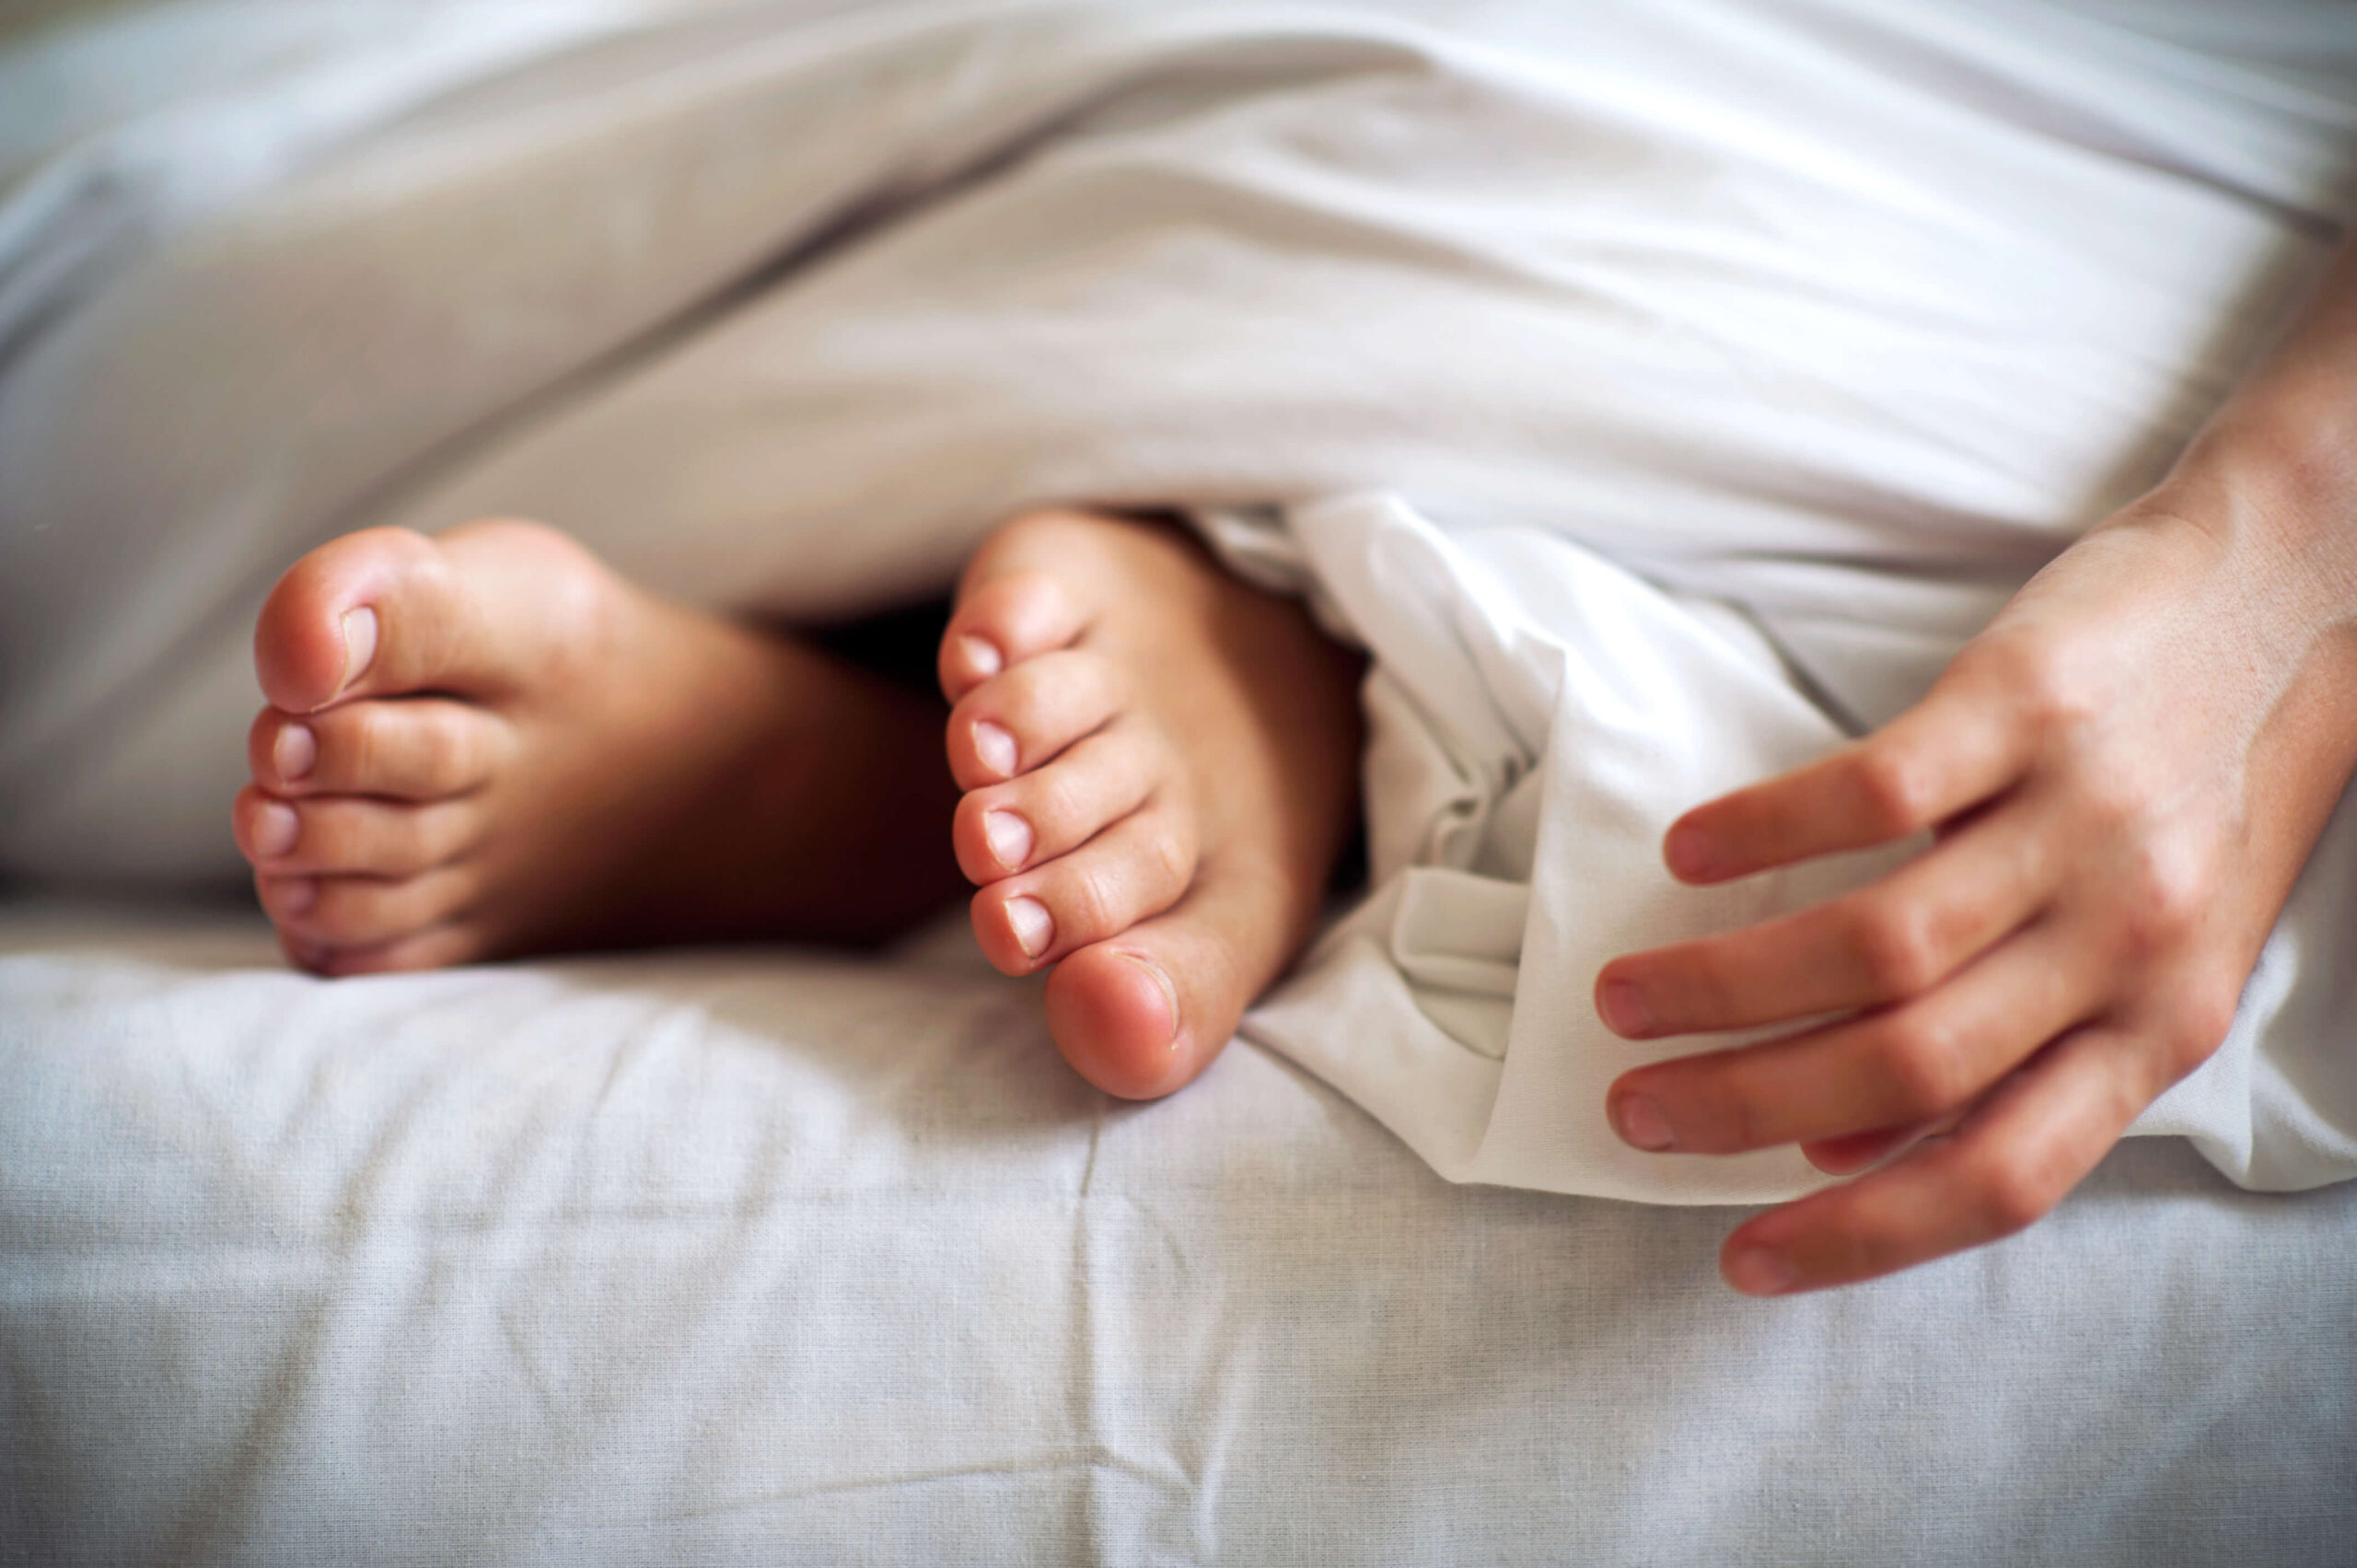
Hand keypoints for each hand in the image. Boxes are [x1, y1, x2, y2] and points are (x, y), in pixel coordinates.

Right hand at [1592, 481, 2356, 1294]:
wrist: (2315, 591)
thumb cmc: (2216, 785)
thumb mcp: (2156, 953)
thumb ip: (2022, 1058)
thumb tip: (1850, 1152)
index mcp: (2159, 1024)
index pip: (2002, 1176)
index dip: (1860, 1238)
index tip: (1742, 1260)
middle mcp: (2126, 938)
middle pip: (1907, 1068)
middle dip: (1744, 1108)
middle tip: (1637, 1110)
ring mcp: (2081, 818)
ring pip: (1875, 948)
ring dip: (1724, 987)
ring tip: (1628, 997)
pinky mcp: (2030, 702)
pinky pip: (1870, 792)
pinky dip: (1762, 832)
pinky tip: (1692, 852)